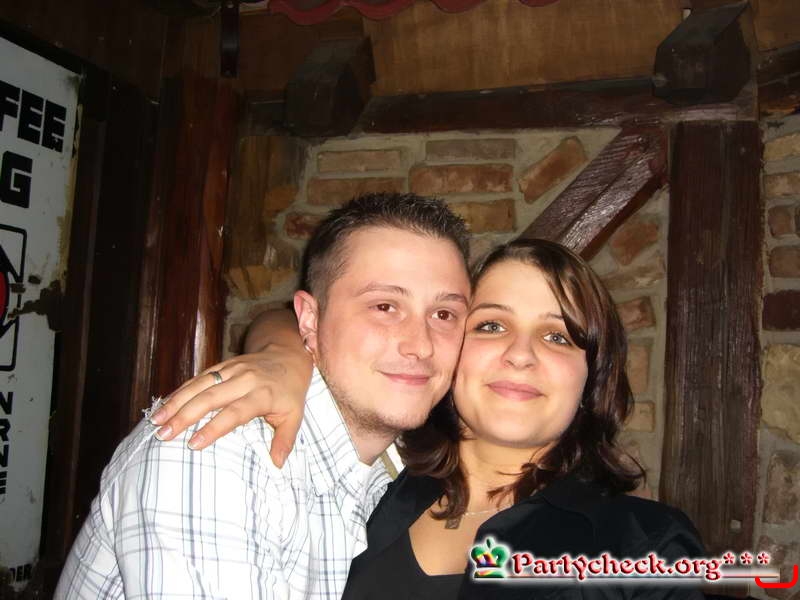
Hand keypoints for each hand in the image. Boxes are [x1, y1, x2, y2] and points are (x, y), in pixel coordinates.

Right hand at [149, 348, 311, 466]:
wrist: (288, 354)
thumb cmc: (290, 391)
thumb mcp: (295, 415)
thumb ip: (285, 440)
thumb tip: (277, 465)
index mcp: (263, 394)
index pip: (235, 412)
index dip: (214, 427)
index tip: (194, 444)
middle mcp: (244, 379)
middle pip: (211, 397)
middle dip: (185, 415)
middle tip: (164, 434)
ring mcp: (231, 370)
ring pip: (199, 385)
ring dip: (176, 402)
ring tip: (156, 421)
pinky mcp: (222, 365)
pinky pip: (198, 378)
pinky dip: (180, 391)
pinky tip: (164, 405)